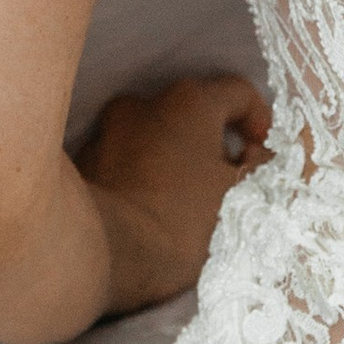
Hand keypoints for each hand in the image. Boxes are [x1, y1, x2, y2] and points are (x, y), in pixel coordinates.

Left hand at [79, 72, 272, 316]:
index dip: (258, 118)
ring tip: (183, 196)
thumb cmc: (179, 220)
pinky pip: (124, 157)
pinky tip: (148, 206)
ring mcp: (107, 129)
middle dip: (212, 140)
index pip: (238, 92)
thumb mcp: (235, 198)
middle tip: (225, 179)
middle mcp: (144, 103)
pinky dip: (142, 172)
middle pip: (191, 111)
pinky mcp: (82, 160)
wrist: (98, 251)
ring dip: (173, 154)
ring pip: (153, 133)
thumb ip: (253, 168)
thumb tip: (256, 156)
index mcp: (189, 102)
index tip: (261, 152)